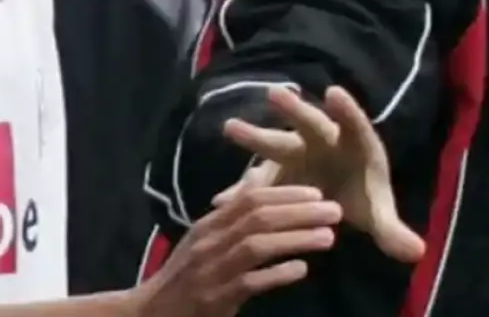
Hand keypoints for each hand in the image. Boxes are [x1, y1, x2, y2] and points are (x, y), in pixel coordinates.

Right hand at [134, 184, 340, 316]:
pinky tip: (301, 269)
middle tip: (334, 210)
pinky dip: (277, 274)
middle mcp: (210, 242)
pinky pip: (250, 282)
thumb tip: (261, 184)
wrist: (154, 311)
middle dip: (299, 212)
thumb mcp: (204, 239)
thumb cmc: (186, 274)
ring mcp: (212, 270)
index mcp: (209, 224)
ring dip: (296, 239)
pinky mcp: (216, 299)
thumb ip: (233, 215)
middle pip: (258, 218)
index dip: (285, 193)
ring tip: (328, 237)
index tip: (317, 192)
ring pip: (257, 246)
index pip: (249, 199)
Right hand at [219, 85, 425, 261]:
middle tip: (275, 94)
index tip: (334, 93)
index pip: (354, 125)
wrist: (338, 200)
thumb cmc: (362, 196)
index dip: (346, 111)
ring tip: (230, 128)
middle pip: (309, 124)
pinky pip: (260, 179)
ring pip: (277, 143)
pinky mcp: (277, 171)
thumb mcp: (376, 214)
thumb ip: (392, 231)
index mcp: (355, 145)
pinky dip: (244, 190)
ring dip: (255, 138)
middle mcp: (323, 141)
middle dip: (293, 110)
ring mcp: (297, 152)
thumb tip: (417, 252)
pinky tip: (223, 200)